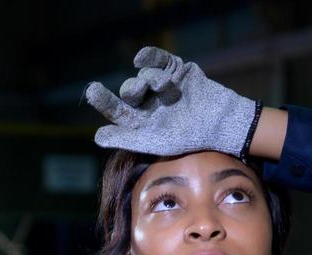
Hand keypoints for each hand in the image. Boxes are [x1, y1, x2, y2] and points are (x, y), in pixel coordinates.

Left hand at [85, 46, 258, 157]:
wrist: (219, 121)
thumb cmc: (187, 136)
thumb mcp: (155, 141)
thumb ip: (126, 138)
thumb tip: (97, 137)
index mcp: (142, 121)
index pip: (118, 111)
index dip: (104, 101)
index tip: (91, 91)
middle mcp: (149, 102)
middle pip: (129, 91)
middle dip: (130, 90)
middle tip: (134, 93)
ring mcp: (162, 84)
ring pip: (144, 76)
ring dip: (152, 80)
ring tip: (166, 88)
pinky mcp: (175, 69)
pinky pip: (157, 58)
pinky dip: (149, 56)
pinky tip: (139, 57)